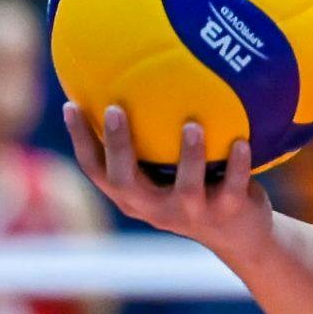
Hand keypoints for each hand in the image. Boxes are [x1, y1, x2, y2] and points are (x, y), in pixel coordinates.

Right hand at [64, 102, 274, 257]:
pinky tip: (241, 141)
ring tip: (193, 125)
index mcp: (134, 196)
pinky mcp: (227, 212)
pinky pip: (233, 186)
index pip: (96, 170)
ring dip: (189, 155)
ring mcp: (191, 212)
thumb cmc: (196, 188)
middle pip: (126, 181)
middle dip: (119, 146)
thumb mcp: (167, 172)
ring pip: (186, 187)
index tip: (70, 104)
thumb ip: (151, 141)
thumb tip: (136, 79)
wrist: (239, 234)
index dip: (80, 140)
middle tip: (115, 109)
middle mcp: (155, 208)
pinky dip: (238, 164)